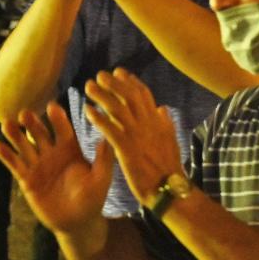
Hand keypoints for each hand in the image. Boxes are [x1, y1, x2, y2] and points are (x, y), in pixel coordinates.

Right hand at [0, 101, 113, 235]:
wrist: (78, 222)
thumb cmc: (93, 199)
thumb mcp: (101, 178)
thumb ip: (103, 159)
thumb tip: (106, 137)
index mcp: (70, 149)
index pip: (63, 129)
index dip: (58, 119)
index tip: (52, 107)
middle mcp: (52, 153)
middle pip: (40, 133)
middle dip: (32, 123)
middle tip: (25, 113)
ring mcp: (38, 165)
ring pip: (24, 146)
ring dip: (15, 135)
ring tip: (7, 123)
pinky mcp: (27, 180)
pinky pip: (15, 165)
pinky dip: (6, 155)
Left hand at [83, 69, 184, 204]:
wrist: (168, 187)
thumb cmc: (169, 166)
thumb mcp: (171, 140)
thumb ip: (165, 123)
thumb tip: (162, 108)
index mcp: (157, 121)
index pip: (144, 94)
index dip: (131, 81)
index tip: (119, 72)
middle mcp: (147, 124)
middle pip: (129, 96)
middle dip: (113, 83)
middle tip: (100, 75)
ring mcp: (136, 135)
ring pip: (117, 109)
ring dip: (102, 95)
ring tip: (89, 86)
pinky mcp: (126, 149)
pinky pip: (109, 129)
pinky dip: (98, 118)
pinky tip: (87, 111)